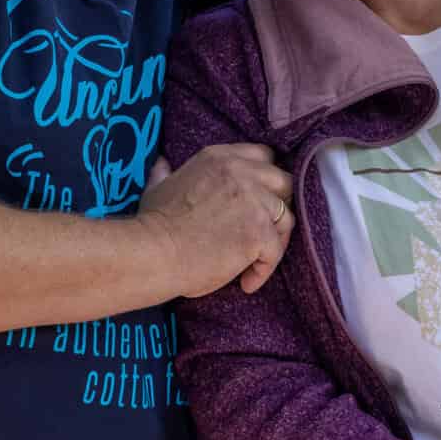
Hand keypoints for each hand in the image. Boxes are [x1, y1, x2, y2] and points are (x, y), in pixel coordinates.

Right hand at [139, 147, 295, 297]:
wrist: (154, 252)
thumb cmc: (153, 224)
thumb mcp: (159, 186)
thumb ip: (166, 172)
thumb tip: (161, 164)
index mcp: (220, 158)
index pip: (263, 156)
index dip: (265, 179)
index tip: (258, 199)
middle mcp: (242, 172)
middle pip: (284, 181)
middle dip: (279, 205)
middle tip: (263, 230)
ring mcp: (254, 201)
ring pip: (287, 218)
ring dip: (275, 241)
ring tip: (254, 262)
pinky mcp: (260, 231)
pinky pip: (276, 251)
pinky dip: (264, 270)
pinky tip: (246, 283)